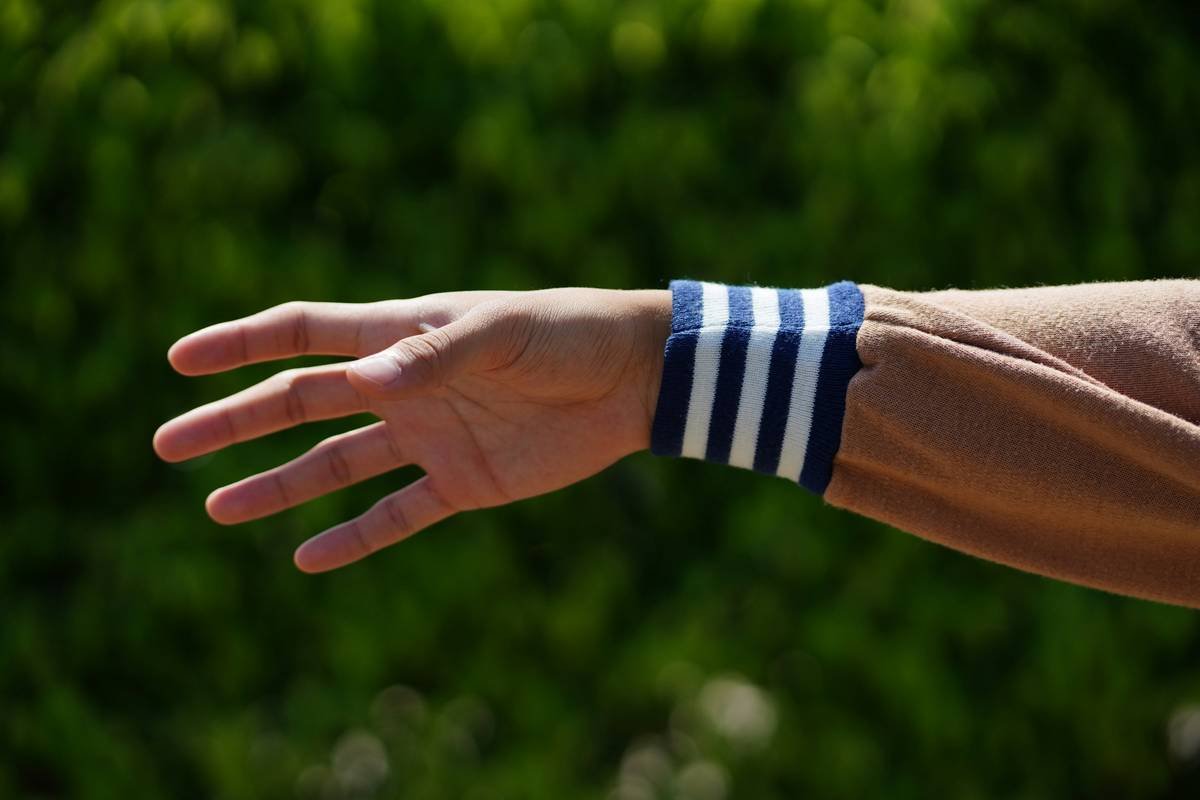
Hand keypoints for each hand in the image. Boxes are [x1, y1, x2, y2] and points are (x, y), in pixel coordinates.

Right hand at [153, 288, 671, 571]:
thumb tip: (361, 382)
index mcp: (403, 336)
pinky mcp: (463, 482)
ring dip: (277, 485)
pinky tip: (306, 558)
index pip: (304, 336)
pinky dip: (354, 538)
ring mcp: (428, 436)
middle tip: (170, 444)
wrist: (633, 379)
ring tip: (217, 507)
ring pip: (335, 465)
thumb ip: (434, 356)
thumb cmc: (567, 335)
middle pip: (300, 404)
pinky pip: (397, 515)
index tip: (179, 361)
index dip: (240, 344)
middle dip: (235, 422)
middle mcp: (403, 386)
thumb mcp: (501, 333)